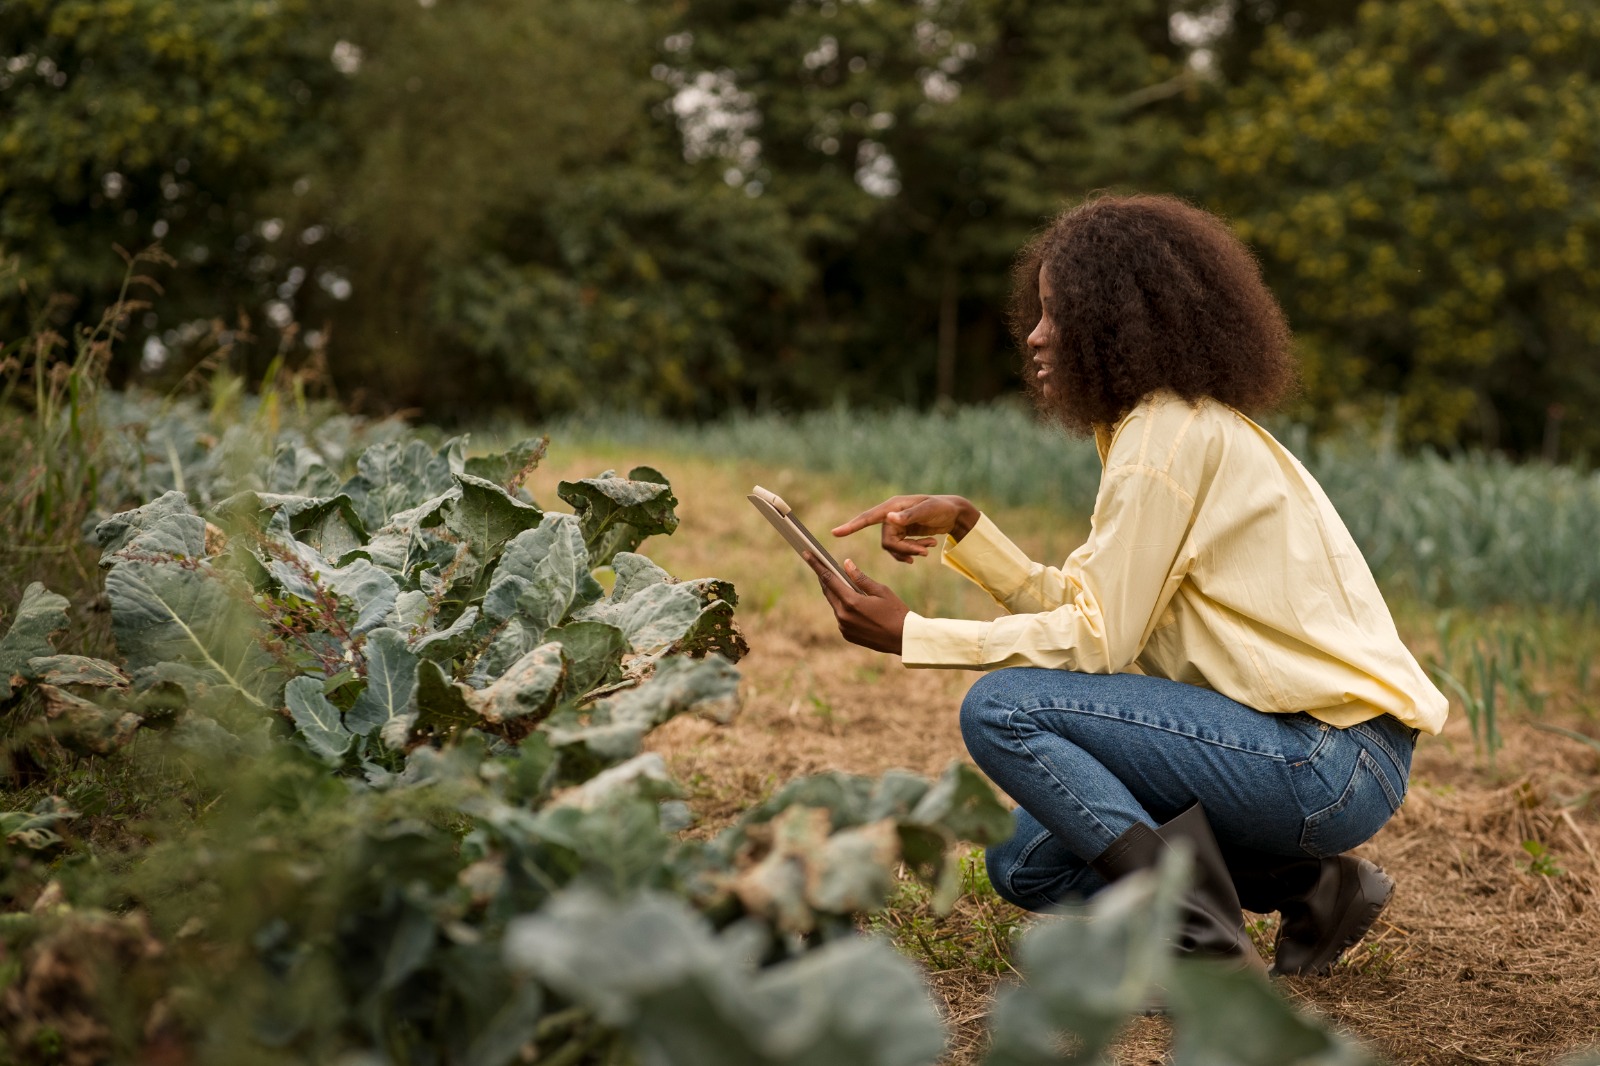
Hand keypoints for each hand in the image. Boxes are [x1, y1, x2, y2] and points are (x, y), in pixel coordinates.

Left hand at [802, 552, 908, 654]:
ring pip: (834, 604)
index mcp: (851, 602)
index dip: (817, 565)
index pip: (829, 579)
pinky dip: (843, 607)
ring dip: (836, 593)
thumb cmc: (896, 612)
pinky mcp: (847, 635)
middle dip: (824, 577)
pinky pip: (840, 616)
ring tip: (839, 581)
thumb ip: (860, 578)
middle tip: (820, 564)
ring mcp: (844, 627)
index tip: (807, 554)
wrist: (904, 639)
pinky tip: (851, 601)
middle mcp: (843, 616)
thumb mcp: (881, 591)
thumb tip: (846, 563)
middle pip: (828, 591)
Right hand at [831, 494, 979, 563]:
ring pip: (893, 547)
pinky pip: (900, 549)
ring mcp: (897, 525)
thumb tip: (889, 520)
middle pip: (886, 541)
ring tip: (929, 548)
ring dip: (910, 550)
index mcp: (892, 507)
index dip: (852, 526)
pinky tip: (928, 548)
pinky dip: (913, 550)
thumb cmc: (942, 507)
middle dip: (904, 549)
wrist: (954, 512)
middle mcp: (891, 516)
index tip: (835, 533)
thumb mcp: (928, 510)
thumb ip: (909, 516)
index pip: (868, 518)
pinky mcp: (903, 533)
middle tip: (925, 551)